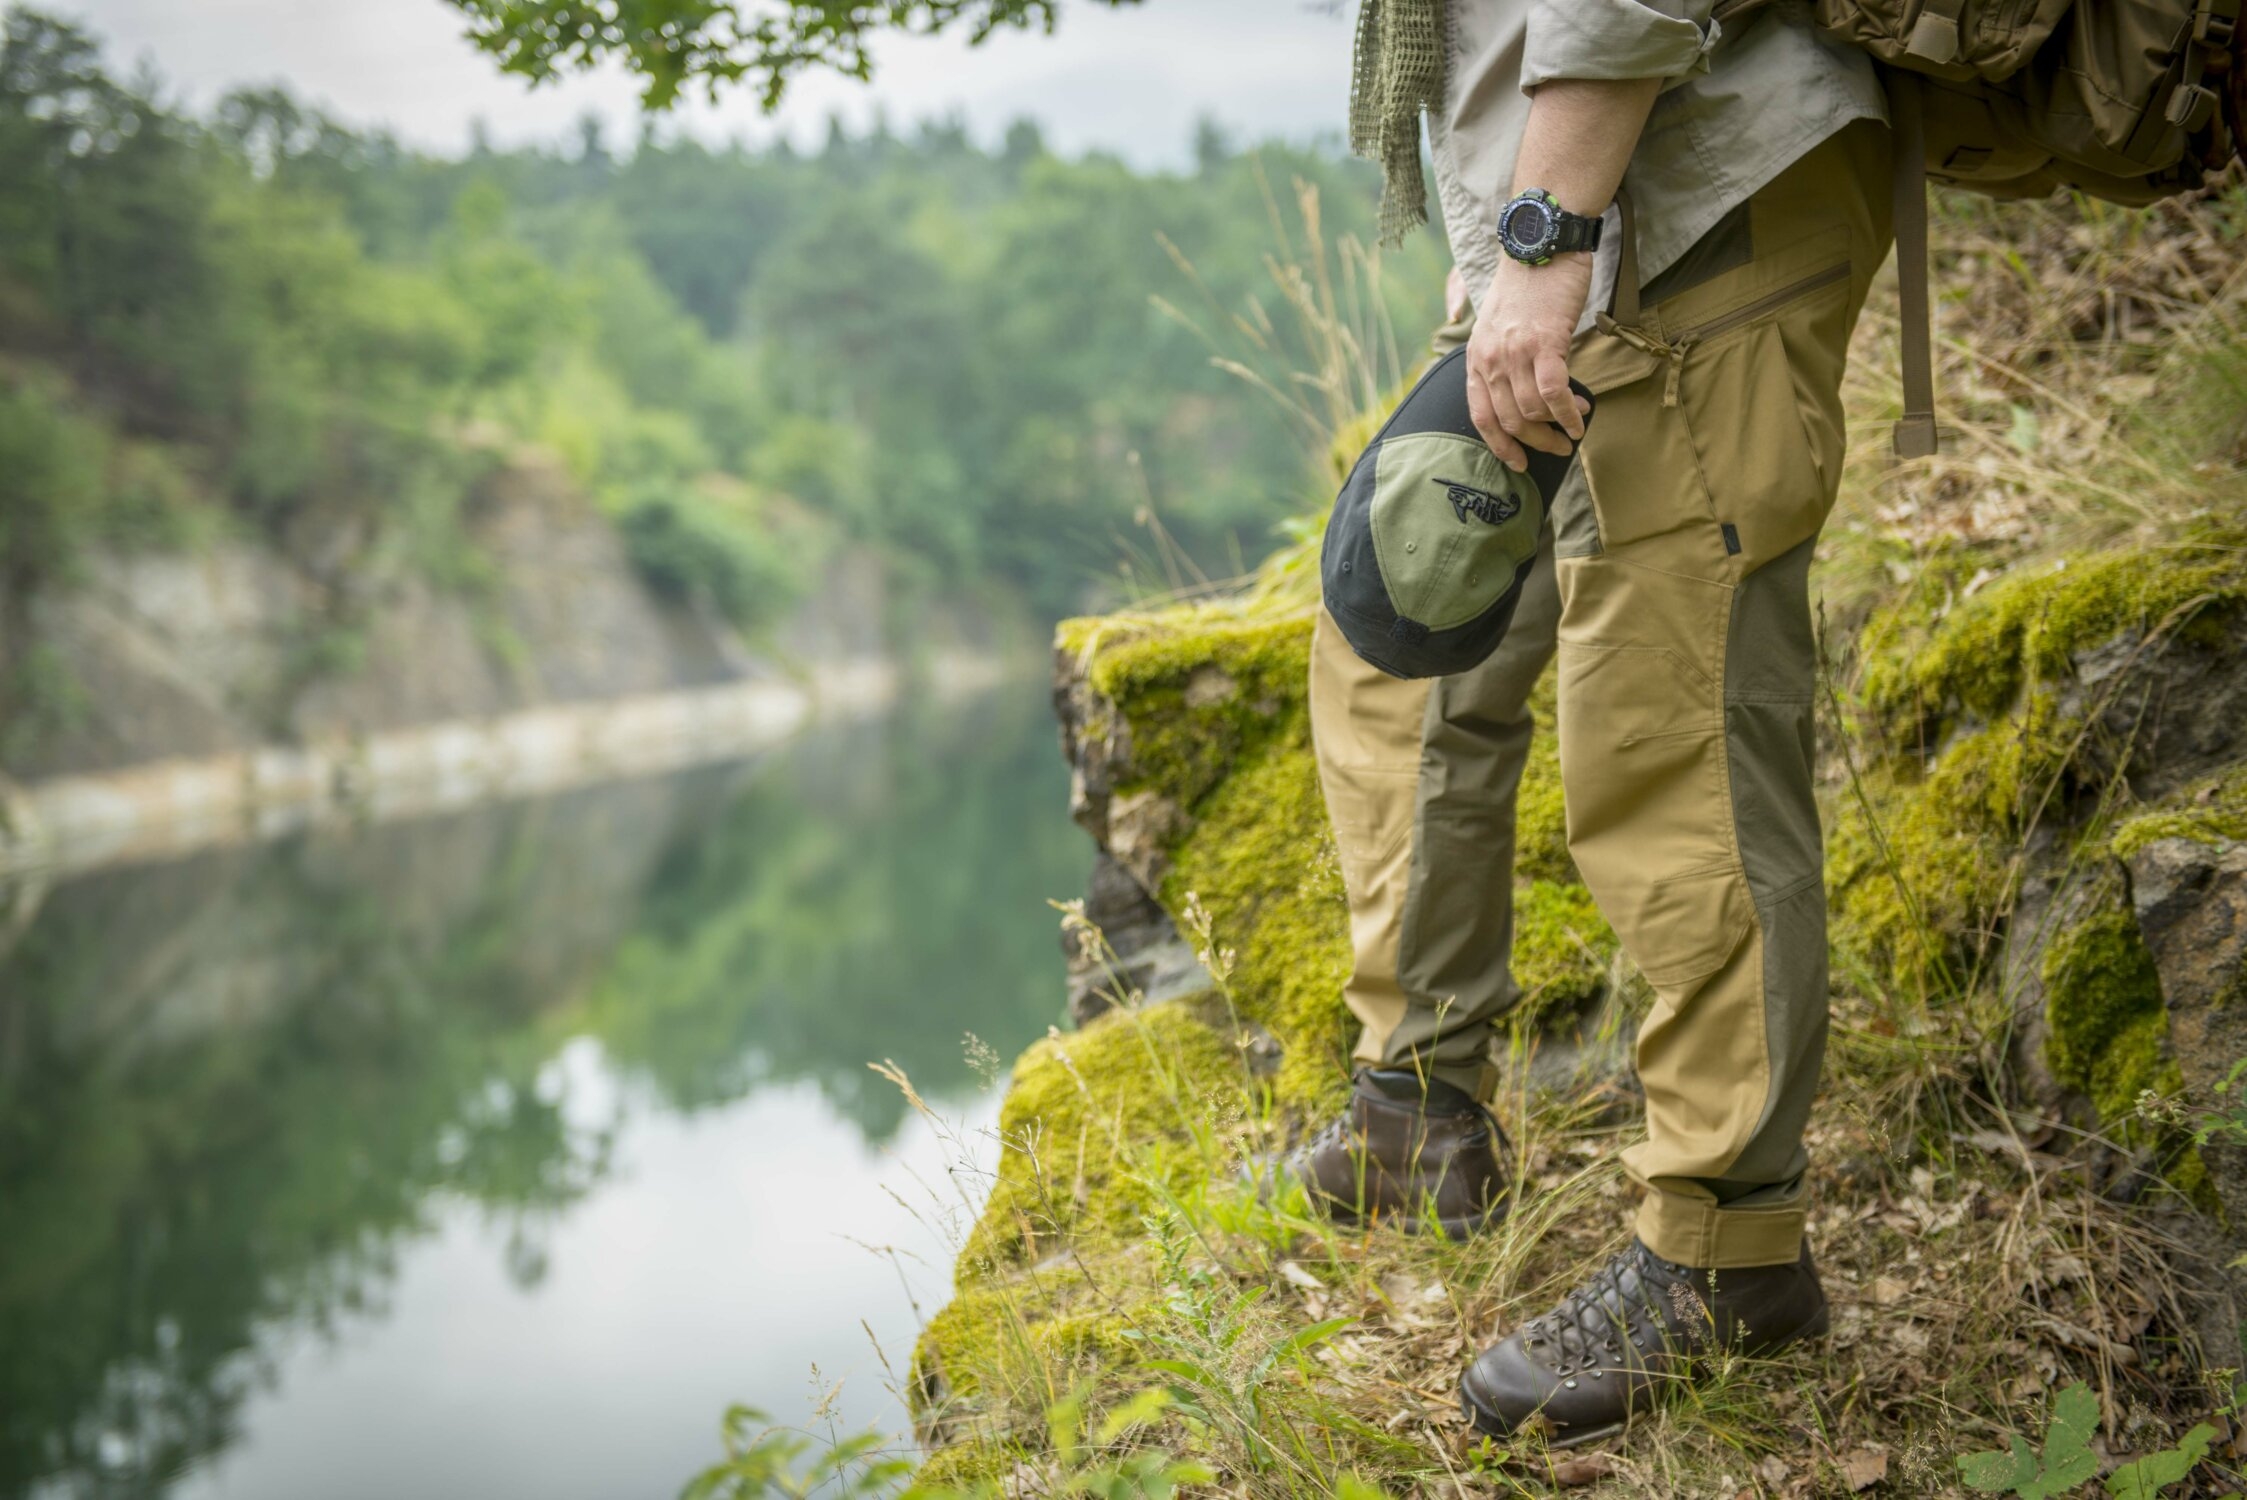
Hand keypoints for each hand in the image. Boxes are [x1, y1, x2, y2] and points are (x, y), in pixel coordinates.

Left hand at [1467, 251, 1593, 471]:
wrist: (1542, 246)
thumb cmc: (1526, 286)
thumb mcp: (1498, 326)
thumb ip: (1502, 360)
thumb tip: (1523, 398)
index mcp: (1476, 357)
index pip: (1480, 416)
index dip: (1499, 445)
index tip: (1516, 462)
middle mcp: (1490, 358)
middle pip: (1509, 420)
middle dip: (1535, 443)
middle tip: (1557, 448)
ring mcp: (1515, 352)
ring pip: (1532, 411)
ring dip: (1556, 428)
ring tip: (1575, 426)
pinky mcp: (1544, 343)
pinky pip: (1553, 393)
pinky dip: (1568, 413)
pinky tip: (1580, 419)